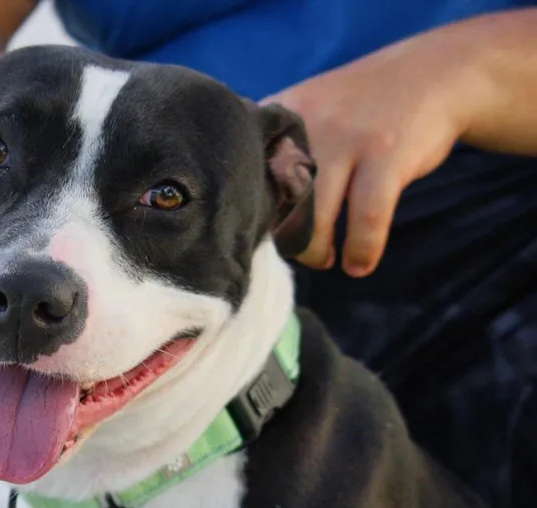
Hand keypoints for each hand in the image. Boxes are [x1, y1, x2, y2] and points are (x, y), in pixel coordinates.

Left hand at [264, 29, 479, 276]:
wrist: (435, 72)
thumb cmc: (361, 108)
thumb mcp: (310, 111)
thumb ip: (275, 149)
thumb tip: (243, 209)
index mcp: (281, 115)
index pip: (246, 178)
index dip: (249, 216)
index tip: (259, 236)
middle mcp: (307, 123)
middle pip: (275, 205)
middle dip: (283, 241)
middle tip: (298, 251)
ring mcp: (347, 138)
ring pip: (313, 218)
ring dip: (316, 252)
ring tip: (326, 259)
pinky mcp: (386, 154)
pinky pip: (365, 219)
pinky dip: (361, 250)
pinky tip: (359, 264)